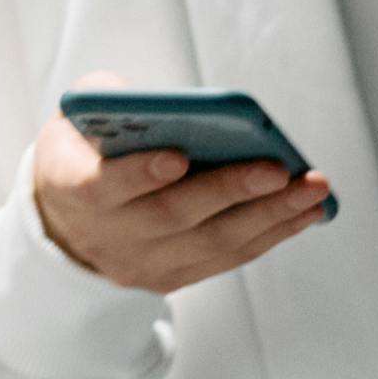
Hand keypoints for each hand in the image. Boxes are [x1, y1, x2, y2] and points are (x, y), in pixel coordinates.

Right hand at [29, 112, 330, 293]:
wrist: (64, 219)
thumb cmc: (83, 152)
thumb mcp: (75, 118)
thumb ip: (108, 101)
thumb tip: (169, 105)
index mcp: (70, 187)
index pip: (103, 184)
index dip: (140, 172)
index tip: (179, 156)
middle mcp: (104, 234)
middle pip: (172, 216)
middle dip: (230, 191)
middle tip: (279, 169)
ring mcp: (138, 262)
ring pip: (210, 243)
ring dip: (268, 217)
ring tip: (312, 191)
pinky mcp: (170, 278)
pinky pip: (226, 259)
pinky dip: (269, 236)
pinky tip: (302, 213)